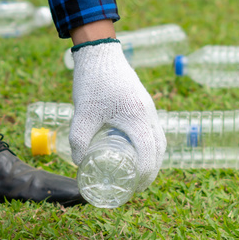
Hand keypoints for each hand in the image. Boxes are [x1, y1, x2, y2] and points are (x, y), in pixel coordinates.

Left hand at [70, 39, 165, 191]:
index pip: (149, 155)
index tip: (133, 187)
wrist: (100, 52)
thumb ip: (79, 141)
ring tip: (138, 172)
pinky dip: (150, 144)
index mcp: (137, 119)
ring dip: (152, 158)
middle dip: (151, 171)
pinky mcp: (144, 102)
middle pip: (159, 150)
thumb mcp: (82, 115)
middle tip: (137, 185)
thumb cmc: (92, 83)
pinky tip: (136, 150)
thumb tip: (80, 164)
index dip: (144, 175)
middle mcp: (148, 114)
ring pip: (158, 139)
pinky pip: (153, 129)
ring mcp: (148, 107)